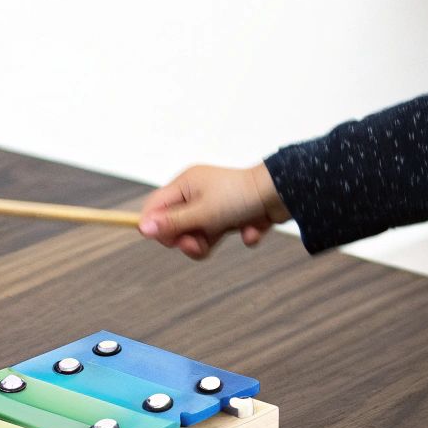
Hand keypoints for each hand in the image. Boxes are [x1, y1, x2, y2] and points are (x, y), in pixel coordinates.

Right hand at [139, 164, 289, 259]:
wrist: (284, 194)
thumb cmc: (241, 198)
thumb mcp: (203, 214)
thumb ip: (172, 223)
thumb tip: (142, 229)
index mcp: (185, 184)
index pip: (155, 206)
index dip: (157, 227)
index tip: (170, 240)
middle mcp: (197, 193)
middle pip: (176, 225)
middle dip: (187, 239)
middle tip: (198, 243)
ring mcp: (216, 205)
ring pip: (199, 234)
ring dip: (210, 242)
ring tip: (225, 235)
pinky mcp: (234, 216)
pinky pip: (225, 234)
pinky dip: (238, 234)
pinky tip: (251, 229)